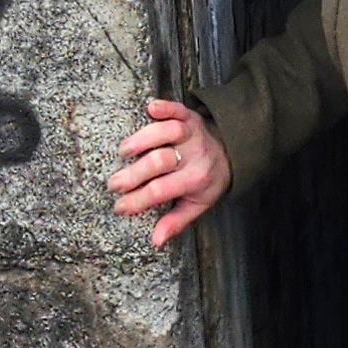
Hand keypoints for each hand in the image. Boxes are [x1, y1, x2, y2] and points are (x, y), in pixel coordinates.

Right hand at [109, 97, 230, 248]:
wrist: (233, 151)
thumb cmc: (208, 180)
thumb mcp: (198, 204)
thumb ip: (177, 222)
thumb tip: (155, 241)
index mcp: (195, 180)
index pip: (160, 191)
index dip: (137, 200)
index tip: (118, 206)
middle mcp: (194, 155)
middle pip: (159, 161)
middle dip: (133, 173)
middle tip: (113, 184)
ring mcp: (192, 134)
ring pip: (167, 132)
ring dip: (142, 139)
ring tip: (123, 152)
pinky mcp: (189, 116)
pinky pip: (178, 109)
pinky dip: (164, 107)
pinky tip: (148, 108)